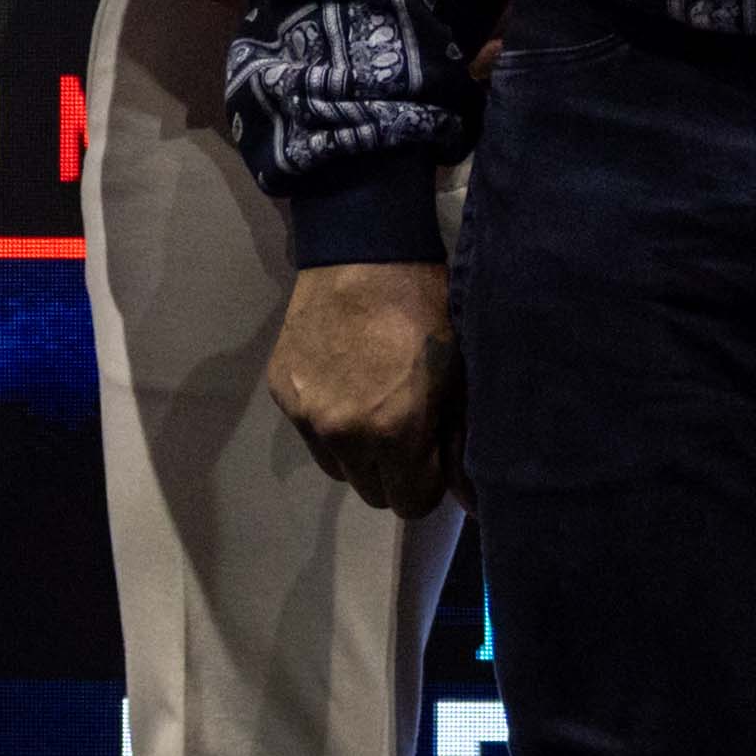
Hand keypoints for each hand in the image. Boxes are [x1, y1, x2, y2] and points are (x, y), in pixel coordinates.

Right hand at [268, 259, 458, 515]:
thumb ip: (463, 443)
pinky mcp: (281, 392)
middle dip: (393, 471)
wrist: (364, 250)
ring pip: (337, 466)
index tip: (434, 451)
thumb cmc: (427, 308)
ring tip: (373, 404)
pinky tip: (345, 380)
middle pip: (371, 492)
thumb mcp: (459, 375)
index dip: (428, 482)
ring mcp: (306, 414)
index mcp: (394, 432)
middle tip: (407, 428)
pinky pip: (310, 432)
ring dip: (358, 451)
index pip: (410, 504)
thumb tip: (474, 505)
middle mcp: (343, 433)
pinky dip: (329, 420)